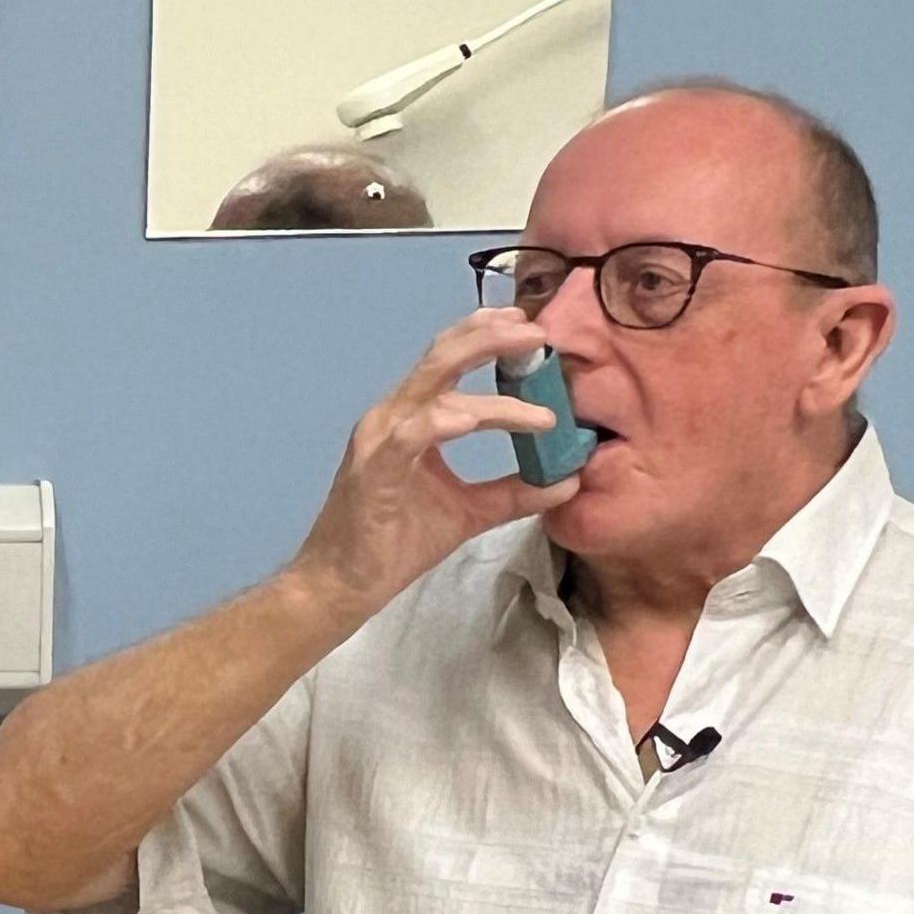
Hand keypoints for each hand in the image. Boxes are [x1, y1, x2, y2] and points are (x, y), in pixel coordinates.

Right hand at [283, 311, 578, 622]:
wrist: (344, 584)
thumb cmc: (396, 544)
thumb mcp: (470, 512)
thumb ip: (515, 492)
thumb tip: (569, 480)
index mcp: (410, 419)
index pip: (448, 362)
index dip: (487, 336)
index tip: (531, 329)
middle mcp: (393, 417)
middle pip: (442, 355)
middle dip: (492, 336)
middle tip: (538, 332)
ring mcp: (380, 440)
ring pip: (433, 384)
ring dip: (482, 367)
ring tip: (530, 367)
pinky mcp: (375, 471)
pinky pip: (413, 433)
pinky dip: (446, 420)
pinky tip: (476, 417)